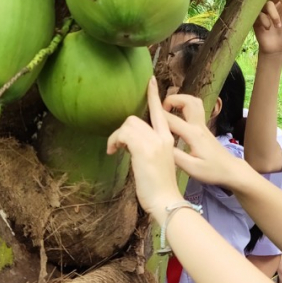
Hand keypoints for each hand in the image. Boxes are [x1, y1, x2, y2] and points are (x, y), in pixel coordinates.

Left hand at [108, 78, 182, 218]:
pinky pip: (123, 134)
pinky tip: (113, 152)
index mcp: (168, 139)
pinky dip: (114, 141)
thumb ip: (148, 149)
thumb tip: (131, 144)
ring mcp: (154, 142)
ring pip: (128, 125)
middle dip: (122, 131)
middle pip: (135, 119)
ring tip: (116, 151)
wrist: (166, 201)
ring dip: (117, 137)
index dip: (153, 96)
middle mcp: (163, 137)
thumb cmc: (160, 188)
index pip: (160, 112)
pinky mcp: (144, 149)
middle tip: (119, 147)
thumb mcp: (157, 163)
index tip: (150, 81)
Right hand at [162, 93, 249, 188]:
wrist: (231, 170)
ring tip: (168, 110)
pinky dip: (185, 105)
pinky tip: (178, 115)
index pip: (170, 120)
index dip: (155, 116)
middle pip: (186, 101)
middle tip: (159, 111)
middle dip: (170, 100)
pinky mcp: (204, 127)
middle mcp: (198, 125)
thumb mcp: (191, 168)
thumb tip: (159, 145)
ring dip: (179, 100)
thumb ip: (175, 156)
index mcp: (193, 135)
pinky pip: (195, 108)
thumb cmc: (212, 171)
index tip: (143, 119)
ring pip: (193, 101)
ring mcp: (203, 124)